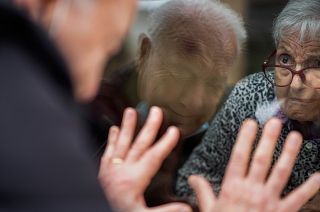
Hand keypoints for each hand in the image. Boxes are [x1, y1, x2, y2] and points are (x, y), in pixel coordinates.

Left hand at [98, 106, 191, 211]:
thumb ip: (164, 210)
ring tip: (130, 111)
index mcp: (133, 180)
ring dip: (127, 126)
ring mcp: (111, 170)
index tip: (174, 130)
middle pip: (139, 144)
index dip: (165, 143)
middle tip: (155, 111)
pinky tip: (114, 129)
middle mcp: (121, 171)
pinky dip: (111, 139)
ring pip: (121, 143)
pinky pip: (108, 151)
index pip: (153, 157)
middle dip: (149, 127)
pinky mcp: (103, 172)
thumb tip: (186, 207)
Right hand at [189, 118, 319, 211]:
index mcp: (233, 187)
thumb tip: (192, 178)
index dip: (245, 138)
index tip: (250, 123)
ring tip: (295, 136)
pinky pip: (299, 197)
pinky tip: (319, 175)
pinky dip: (310, 187)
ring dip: (289, 153)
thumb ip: (203, 192)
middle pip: (262, 160)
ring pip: (281, 172)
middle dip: (268, 139)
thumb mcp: (210, 210)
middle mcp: (252, 190)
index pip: (239, 157)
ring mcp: (269, 200)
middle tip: (275, 122)